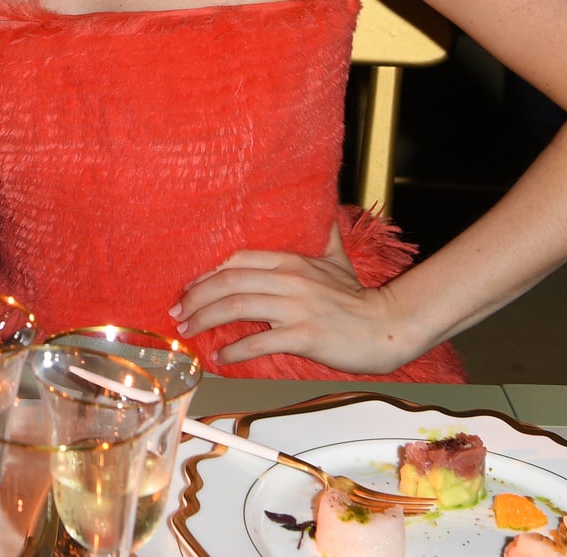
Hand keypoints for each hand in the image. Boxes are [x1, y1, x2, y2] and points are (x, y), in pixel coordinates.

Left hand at [172, 227, 417, 375]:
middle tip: (177, 311)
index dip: (207, 274)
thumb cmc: (360, 299)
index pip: (237, 260)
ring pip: (236, 307)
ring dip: (204, 319)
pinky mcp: (304, 336)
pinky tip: (219, 355)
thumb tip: (323, 211)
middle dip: (196, 297)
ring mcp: (296, 308)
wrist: (389, 327)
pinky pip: (259, 342)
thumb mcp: (339, 261)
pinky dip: (234, 349)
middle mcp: (289, 280)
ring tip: (188, 330)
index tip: (190, 287)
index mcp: (292, 262)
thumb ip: (324, 236)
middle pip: (229, 282)